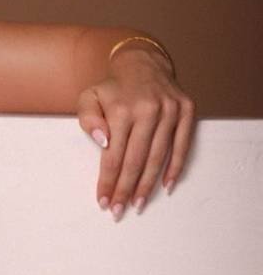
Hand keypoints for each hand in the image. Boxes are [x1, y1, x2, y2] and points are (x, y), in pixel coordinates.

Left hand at [76, 46, 196, 218]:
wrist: (143, 63)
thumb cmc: (113, 89)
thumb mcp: (89, 97)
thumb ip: (88, 119)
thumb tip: (102, 142)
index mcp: (121, 109)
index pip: (113, 155)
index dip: (108, 181)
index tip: (104, 201)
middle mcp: (147, 110)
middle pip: (135, 160)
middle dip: (126, 189)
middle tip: (119, 211)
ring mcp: (170, 110)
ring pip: (158, 156)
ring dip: (148, 184)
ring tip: (139, 204)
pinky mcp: (186, 110)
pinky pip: (182, 145)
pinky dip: (176, 167)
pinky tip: (166, 186)